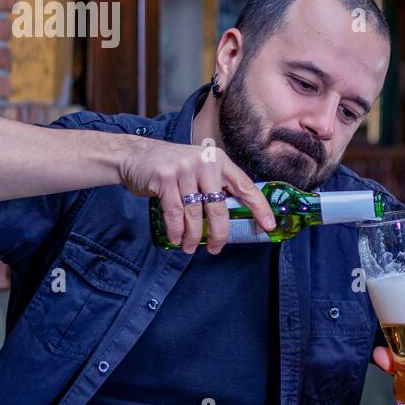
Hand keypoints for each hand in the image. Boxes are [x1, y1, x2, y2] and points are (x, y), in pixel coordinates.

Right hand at [118, 138, 274, 254]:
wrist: (135, 155)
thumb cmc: (173, 168)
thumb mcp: (200, 168)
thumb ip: (216, 185)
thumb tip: (233, 216)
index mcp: (219, 160)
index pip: (245, 186)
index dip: (259, 207)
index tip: (269, 225)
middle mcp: (205, 163)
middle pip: (219, 207)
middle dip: (219, 233)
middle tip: (216, 248)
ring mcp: (184, 169)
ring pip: (195, 213)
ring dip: (192, 236)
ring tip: (189, 247)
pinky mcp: (164, 179)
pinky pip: (175, 213)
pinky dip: (176, 230)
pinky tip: (176, 238)